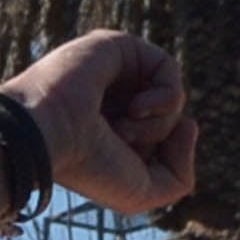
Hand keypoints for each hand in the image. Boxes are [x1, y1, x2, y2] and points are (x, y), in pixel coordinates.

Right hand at [0, 33, 197, 216]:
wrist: (49, 137)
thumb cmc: (89, 168)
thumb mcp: (144, 193)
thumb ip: (181, 177)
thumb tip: (189, 124)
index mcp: (111, 132)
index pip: (162, 140)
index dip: (160, 156)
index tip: (134, 162)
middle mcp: (113, 101)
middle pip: (170, 118)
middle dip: (156, 138)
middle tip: (120, 142)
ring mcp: (115, 74)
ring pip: (171, 96)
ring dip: (159, 122)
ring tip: (123, 126)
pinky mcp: (118, 47)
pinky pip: (168, 68)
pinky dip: (165, 96)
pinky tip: (136, 107)